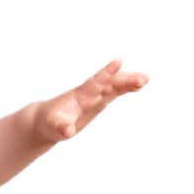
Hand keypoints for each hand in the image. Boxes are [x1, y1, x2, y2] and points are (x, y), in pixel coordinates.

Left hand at [34, 60, 148, 142]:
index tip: (119, 62)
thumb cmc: (49, 123)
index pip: (95, 82)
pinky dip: (127, 88)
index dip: (107, 73)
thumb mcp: (53, 127)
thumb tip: (68, 132)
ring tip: (146, 79)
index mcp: (79, 95)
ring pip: (115, 85)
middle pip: (110, 83)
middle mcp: (89, 92)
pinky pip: (116, 91)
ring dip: (130, 82)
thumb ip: (62, 128)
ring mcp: (95, 95)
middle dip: (125, 80)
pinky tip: (140, 85)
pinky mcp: (99, 101)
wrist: (46, 121)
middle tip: (142, 80)